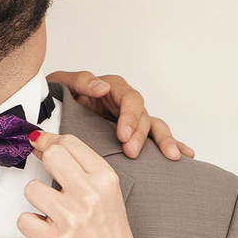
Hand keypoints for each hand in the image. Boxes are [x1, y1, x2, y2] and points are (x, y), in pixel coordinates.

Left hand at [17, 132, 147, 237]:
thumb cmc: (108, 228)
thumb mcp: (106, 189)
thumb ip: (79, 166)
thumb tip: (42, 146)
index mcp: (105, 179)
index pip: (69, 143)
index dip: (49, 140)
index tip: (41, 143)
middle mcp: (89, 196)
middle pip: (51, 156)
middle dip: (44, 161)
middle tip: (47, 173)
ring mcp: (70, 219)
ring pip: (31, 188)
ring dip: (37, 198)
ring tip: (53, 209)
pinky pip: (24, 219)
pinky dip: (32, 224)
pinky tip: (47, 227)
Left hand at [46, 71, 193, 160]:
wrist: (51, 114)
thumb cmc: (58, 98)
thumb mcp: (62, 84)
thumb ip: (80, 82)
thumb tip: (101, 86)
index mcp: (112, 88)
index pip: (129, 98)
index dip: (129, 116)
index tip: (122, 134)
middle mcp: (125, 104)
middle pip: (143, 115)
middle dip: (141, 135)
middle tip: (132, 152)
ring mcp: (131, 120)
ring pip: (154, 127)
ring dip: (164, 141)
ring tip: (172, 156)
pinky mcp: (132, 135)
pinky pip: (155, 139)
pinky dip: (173, 145)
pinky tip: (186, 156)